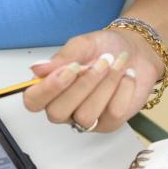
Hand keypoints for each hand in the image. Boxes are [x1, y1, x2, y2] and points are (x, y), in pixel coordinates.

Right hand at [23, 29, 163, 132]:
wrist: (134, 49)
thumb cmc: (103, 47)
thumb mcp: (81, 45)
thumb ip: (62, 58)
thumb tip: (36, 69)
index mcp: (50, 89)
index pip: (33, 101)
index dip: (48, 89)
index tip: (70, 69)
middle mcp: (64, 108)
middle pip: (57, 113)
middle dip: (82, 86)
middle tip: (102, 61)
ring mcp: (86, 119)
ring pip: (86, 116)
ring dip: (105, 86)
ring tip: (116, 64)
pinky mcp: (109, 124)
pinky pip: (112, 115)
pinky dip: (123, 91)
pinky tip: (127, 76)